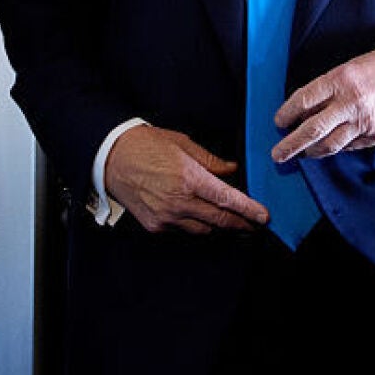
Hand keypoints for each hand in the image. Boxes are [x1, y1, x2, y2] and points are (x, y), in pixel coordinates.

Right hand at [103, 124, 269, 233]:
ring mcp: (166, 217)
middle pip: (220, 220)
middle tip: (253, 224)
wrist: (110, 158)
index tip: (264, 217)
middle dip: (240, 224)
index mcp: (189, 178)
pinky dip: (193, 223)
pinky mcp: (155, 226)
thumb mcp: (183, 144)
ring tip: (226, 217)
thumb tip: (231, 171)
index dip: (249, 210)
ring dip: (217, 223)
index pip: (228, 199)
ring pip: (204, 228)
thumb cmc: (146, 145)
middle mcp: (179, 201)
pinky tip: (195, 213)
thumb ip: (210, 161)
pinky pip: (183, 229)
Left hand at [271, 45, 374, 161]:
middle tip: (277, 154)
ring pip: (330, 145)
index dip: (287, 114)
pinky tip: (328, 147)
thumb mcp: (349, 68)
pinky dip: (336, 148)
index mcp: (340, 79)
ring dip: (311, 152)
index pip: (304, 100)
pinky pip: (349, 147)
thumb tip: (304, 112)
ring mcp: (364, 122)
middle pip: (312, 130)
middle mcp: (350, 102)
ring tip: (301, 155)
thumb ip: (327, 90)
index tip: (279, 122)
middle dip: (290, 145)